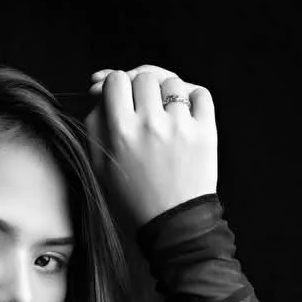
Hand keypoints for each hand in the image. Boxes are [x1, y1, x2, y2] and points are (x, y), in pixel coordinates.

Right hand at [84, 65, 217, 226]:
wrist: (174, 224)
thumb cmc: (135, 197)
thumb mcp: (100, 165)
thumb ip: (95, 124)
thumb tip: (101, 92)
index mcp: (121, 132)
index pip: (116, 80)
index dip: (115, 84)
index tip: (118, 95)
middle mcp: (151, 124)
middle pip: (144, 77)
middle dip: (139, 87)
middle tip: (140, 104)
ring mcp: (181, 126)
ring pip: (172, 82)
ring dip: (166, 92)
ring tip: (163, 112)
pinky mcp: (205, 132)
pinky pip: (200, 93)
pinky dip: (193, 96)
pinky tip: (184, 110)